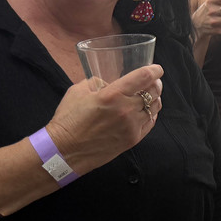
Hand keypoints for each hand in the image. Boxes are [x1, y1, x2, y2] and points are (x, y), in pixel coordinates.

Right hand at [46, 65, 163, 175]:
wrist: (64, 151)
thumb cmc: (68, 120)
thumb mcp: (78, 91)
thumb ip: (97, 82)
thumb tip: (110, 82)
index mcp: (112, 95)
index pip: (143, 77)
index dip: (154, 70)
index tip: (157, 68)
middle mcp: (126, 109)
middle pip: (153, 92)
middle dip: (156, 84)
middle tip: (154, 81)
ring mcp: (131, 126)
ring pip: (155, 107)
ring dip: (155, 99)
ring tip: (151, 96)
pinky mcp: (133, 139)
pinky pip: (150, 122)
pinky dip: (151, 114)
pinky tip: (147, 111)